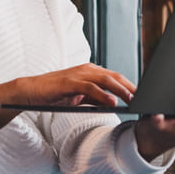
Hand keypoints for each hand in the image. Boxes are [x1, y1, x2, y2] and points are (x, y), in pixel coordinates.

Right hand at [0, 63, 136, 129]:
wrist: (31, 92)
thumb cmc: (55, 94)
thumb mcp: (79, 97)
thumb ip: (96, 99)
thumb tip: (113, 104)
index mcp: (90, 71)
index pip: (114, 77)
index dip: (129, 85)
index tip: (142, 95)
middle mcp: (86, 69)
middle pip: (114, 76)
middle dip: (130, 86)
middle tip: (143, 97)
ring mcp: (78, 74)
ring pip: (105, 79)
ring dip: (120, 90)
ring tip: (132, 99)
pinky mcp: (69, 83)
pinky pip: (90, 88)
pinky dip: (102, 95)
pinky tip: (112, 103)